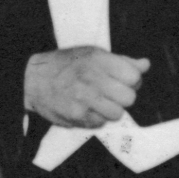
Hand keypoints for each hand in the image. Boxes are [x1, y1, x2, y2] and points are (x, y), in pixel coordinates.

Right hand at [24, 47, 146, 128]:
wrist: (33, 79)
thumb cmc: (66, 65)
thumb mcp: (93, 54)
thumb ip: (122, 61)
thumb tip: (145, 65)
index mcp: (98, 59)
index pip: (134, 77)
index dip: (132, 81)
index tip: (123, 81)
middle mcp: (92, 78)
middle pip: (129, 98)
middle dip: (122, 97)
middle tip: (110, 93)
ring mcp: (84, 99)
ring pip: (117, 114)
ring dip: (110, 110)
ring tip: (97, 101)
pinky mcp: (77, 116)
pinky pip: (100, 123)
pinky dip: (95, 118)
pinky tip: (85, 108)